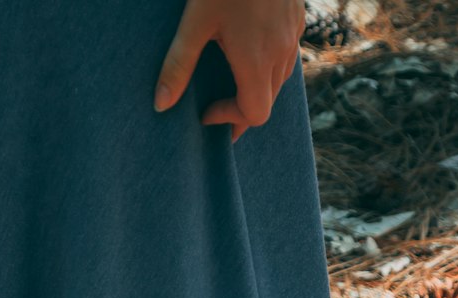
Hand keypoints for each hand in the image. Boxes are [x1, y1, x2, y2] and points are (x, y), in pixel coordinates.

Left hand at [154, 0, 304, 140]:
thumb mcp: (195, 22)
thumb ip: (178, 65)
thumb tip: (160, 105)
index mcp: (257, 60)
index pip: (254, 114)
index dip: (229, 119)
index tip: (206, 112)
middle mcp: (281, 52)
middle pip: (267, 101)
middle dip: (242, 109)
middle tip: (216, 107)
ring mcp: (292, 34)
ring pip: (279, 79)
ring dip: (257, 88)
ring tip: (231, 82)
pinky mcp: (296, 17)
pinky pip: (286, 55)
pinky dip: (269, 65)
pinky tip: (250, 52)